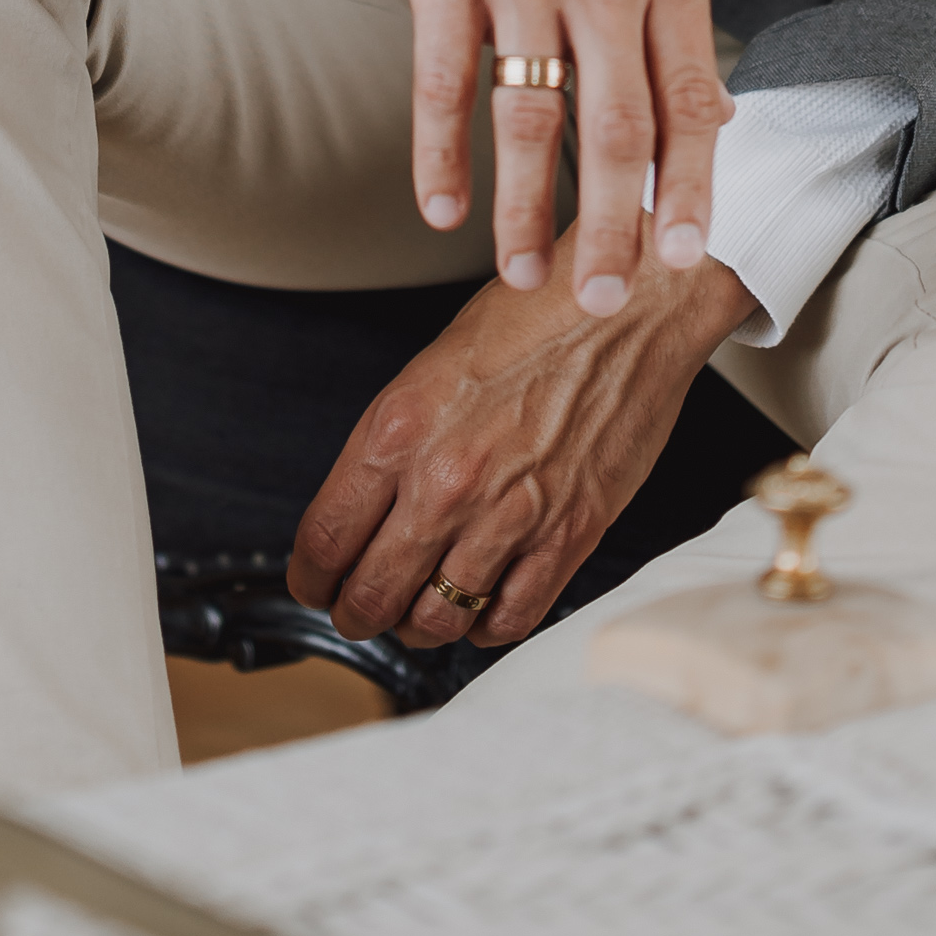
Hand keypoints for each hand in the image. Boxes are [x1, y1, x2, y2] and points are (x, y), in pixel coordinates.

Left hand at [287, 227, 755, 651]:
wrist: (626, 307)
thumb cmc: (535, 316)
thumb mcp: (434, 364)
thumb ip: (396, 439)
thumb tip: (367, 500)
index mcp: (398, 430)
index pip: (324, 539)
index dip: (309, 577)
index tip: (314, 582)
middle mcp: (445, 482)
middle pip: (371, 596)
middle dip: (355, 614)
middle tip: (358, 610)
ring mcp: (508, 516)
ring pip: (436, 621)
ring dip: (418, 627)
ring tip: (417, 613)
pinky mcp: (568, 536)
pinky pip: (510, 619)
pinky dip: (486, 628)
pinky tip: (480, 609)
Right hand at [347, 0, 729, 312]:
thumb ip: (673, 5)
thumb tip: (709, 113)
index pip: (693, 100)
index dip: (691, 189)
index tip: (681, 257)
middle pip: (617, 133)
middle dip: (612, 230)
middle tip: (600, 299)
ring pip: (530, 123)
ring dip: (524, 212)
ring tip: (525, 269)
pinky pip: (445, 82)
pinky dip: (441, 156)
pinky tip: (440, 205)